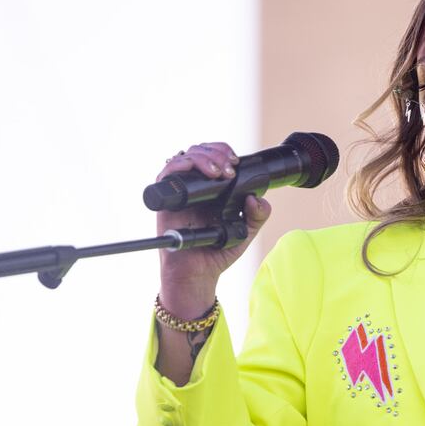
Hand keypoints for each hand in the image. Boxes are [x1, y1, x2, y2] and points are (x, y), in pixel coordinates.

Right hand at [156, 142, 271, 316]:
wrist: (198, 274)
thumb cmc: (217, 253)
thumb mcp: (245, 232)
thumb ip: (257, 216)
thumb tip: (258, 199)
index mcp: (212, 190)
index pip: (213, 157)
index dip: (222, 152)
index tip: (236, 163)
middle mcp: (195, 188)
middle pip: (198, 152)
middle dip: (215, 152)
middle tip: (229, 166)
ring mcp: (180, 193)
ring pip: (183, 158)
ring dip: (202, 157)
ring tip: (219, 171)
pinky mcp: (167, 202)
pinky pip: (166, 175)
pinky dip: (180, 166)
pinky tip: (197, 171)